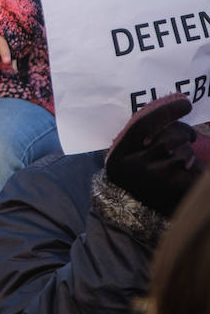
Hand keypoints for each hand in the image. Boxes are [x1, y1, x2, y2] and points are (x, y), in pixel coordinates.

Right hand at [106, 94, 205, 217]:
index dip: (165, 111)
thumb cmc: (141, 176)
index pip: (142, 124)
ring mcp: (150, 178)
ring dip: (187, 150)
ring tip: (186, 159)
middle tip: (189, 137)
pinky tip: (190, 169)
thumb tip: (176, 107)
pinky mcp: (170, 188)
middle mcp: (132, 164)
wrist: (137, 211)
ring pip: (179, 151)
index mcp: (120, 152)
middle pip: (166, 136)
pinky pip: (190, 167)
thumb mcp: (133, 156)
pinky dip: (194, 165)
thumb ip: (147, 136)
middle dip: (182, 132)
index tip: (185, 102)